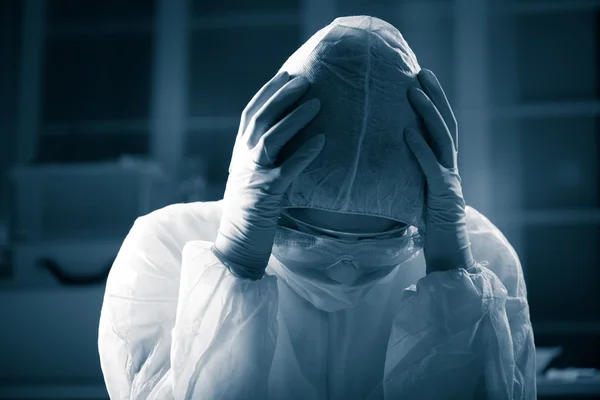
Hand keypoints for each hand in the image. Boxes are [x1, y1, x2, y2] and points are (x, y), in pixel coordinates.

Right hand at [213, 71, 325, 279]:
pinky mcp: (266, 194)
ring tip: (316, 103)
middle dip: (281, 96)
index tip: (287, 74)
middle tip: (304, 80)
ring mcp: (253, 175)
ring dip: (294, 119)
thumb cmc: (251, 210)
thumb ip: (264, 156)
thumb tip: (288, 134)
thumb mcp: (252, 176)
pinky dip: (304, 154)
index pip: (250, 113)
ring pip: (270, 138)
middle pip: (260, 119)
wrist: (237, 242)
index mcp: (240, 152)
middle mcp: (243, 159)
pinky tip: (320, 141)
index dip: (268, 92)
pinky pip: (287, 170)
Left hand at [405, 69, 474, 273]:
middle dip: (435, 96)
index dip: (434, 102)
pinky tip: (407, 133)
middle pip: (445, 124)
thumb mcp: (416, 191)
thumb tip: (384, 155)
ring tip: (414, 93)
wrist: (446, 253)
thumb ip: (408, 172)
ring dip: (429, 114)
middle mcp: (451, 167)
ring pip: (443, 139)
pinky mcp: (444, 194)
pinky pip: (431, 167)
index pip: (441, 126)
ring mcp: (450, 179)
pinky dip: (420, 149)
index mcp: (443, 165)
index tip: (421, 79)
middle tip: (422, 72)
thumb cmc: (428, 224)